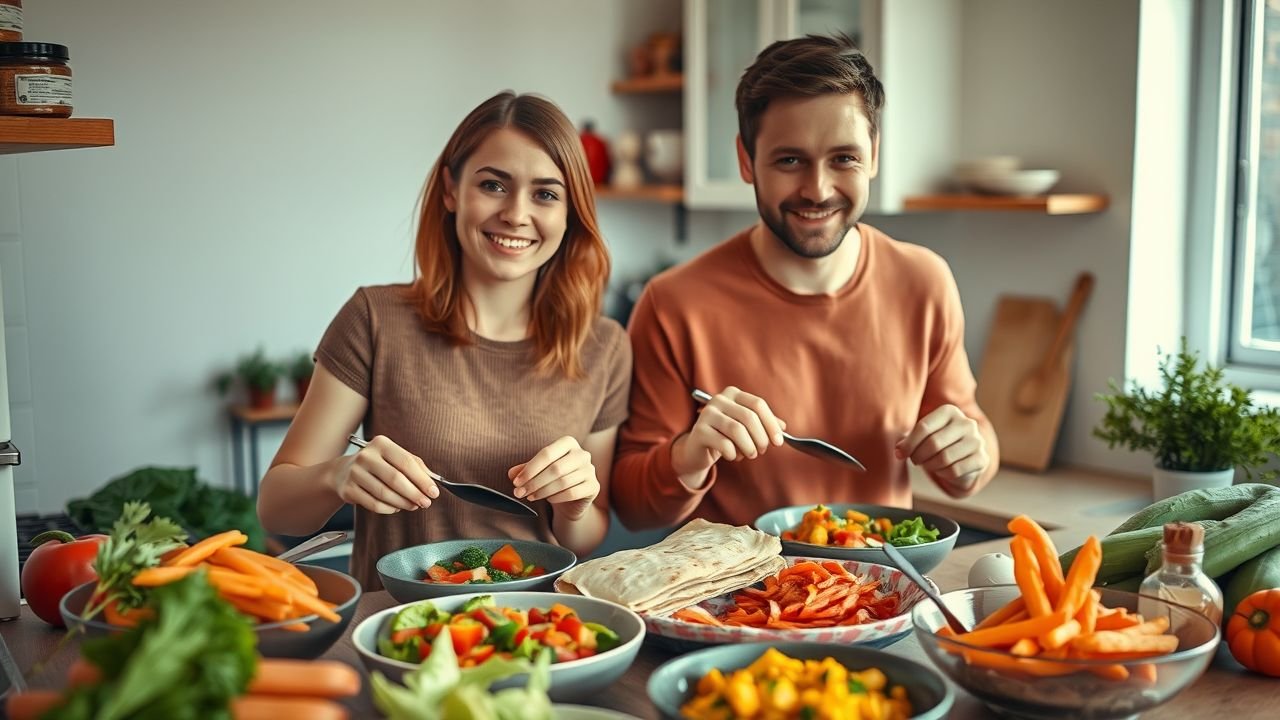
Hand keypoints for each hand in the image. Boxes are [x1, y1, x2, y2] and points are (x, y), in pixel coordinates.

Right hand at [331, 435, 438, 513]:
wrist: (343, 472)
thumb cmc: (377, 464)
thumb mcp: (395, 457)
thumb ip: (415, 466)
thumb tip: (433, 481)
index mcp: (381, 444)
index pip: (406, 462)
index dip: (422, 480)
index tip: (434, 492)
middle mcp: (366, 456)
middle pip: (395, 479)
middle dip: (414, 494)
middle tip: (425, 503)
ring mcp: (355, 473)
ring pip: (384, 494)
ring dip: (403, 503)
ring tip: (413, 506)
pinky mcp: (348, 489)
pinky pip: (374, 504)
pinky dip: (389, 509)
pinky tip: (396, 508)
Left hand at [509, 436, 598, 520]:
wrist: (572, 499)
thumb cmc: (553, 480)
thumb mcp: (537, 472)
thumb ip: (525, 470)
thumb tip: (512, 474)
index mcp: (568, 443)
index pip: (547, 453)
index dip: (530, 469)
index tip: (516, 482)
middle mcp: (582, 454)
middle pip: (555, 468)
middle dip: (534, 482)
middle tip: (520, 493)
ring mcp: (590, 469)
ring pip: (563, 482)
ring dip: (542, 491)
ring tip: (531, 497)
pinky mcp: (594, 486)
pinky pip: (572, 492)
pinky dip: (557, 497)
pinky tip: (548, 499)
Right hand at [671, 386, 786, 476]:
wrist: (697, 449)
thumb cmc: (725, 436)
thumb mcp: (745, 427)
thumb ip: (763, 424)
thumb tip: (783, 428)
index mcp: (733, 394)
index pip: (758, 404)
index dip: (771, 424)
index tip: (778, 442)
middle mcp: (718, 399)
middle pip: (749, 417)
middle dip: (760, 438)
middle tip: (761, 451)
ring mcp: (707, 414)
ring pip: (737, 430)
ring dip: (749, 447)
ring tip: (749, 455)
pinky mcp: (699, 431)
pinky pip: (724, 444)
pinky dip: (733, 454)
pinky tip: (732, 456)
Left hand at [896, 405, 988, 490]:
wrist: (963, 458)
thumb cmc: (938, 443)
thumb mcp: (923, 436)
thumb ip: (908, 439)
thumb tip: (899, 450)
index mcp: (950, 411)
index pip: (923, 427)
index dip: (908, 443)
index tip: (899, 454)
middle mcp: (966, 423)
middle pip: (933, 443)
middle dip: (918, 456)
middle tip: (915, 460)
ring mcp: (977, 440)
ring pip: (944, 458)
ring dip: (930, 465)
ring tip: (928, 464)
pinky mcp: (982, 458)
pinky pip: (955, 470)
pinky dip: (943, 474)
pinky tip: (942, 470)